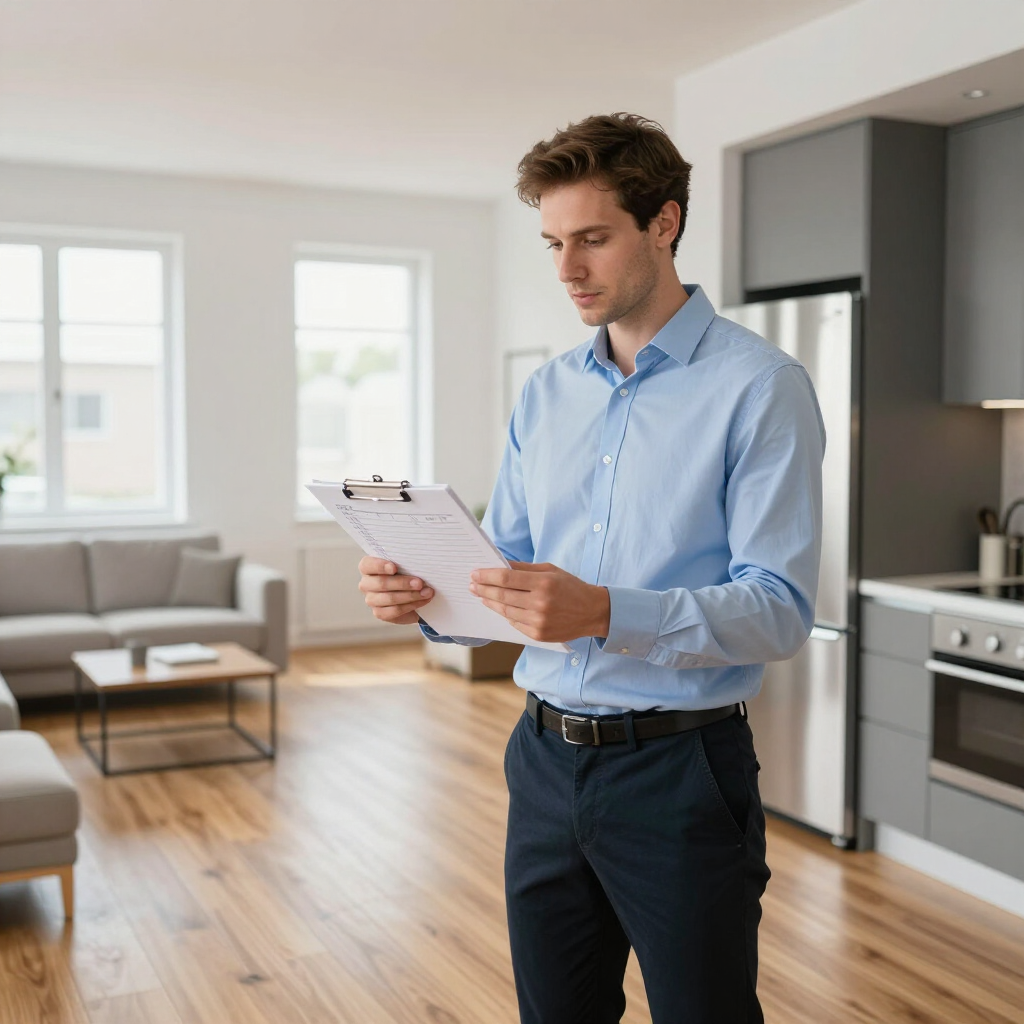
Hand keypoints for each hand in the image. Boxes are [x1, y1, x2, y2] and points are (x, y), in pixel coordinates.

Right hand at [358, 557, 433, 625]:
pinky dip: (411, 605)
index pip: (367, 565)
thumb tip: (420, 564)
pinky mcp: (379, 613)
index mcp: (368, 567)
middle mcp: (366, 583)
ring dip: (411, 595)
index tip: (394, 568)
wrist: (410, 592)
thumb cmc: (405, 573)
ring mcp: (371, 600)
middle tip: (420, 583)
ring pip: (390, 598)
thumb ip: (406, 562)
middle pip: (381, 583)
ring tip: (427, 592)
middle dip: (403, 583)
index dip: (380, 566)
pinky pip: (395, 610)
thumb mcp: (404, 564)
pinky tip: (422, 601)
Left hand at [469, 562, 609, 642]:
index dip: (487, 576)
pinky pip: (514, 623)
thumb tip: (499, 564)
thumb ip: (524, 569)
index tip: (475, 573)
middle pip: (502, 595)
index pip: (506, 578)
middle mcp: (540, 603)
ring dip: (490, 602)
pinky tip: (499, 607)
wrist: (592, 612)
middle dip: (483, 589)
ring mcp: (539, 621)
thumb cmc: (570, 587)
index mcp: (544, 583)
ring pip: (505, 611)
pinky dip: (505, 614)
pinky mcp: (538, 635)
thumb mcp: (550, 570)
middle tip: (472, 585)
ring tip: (481, 595)